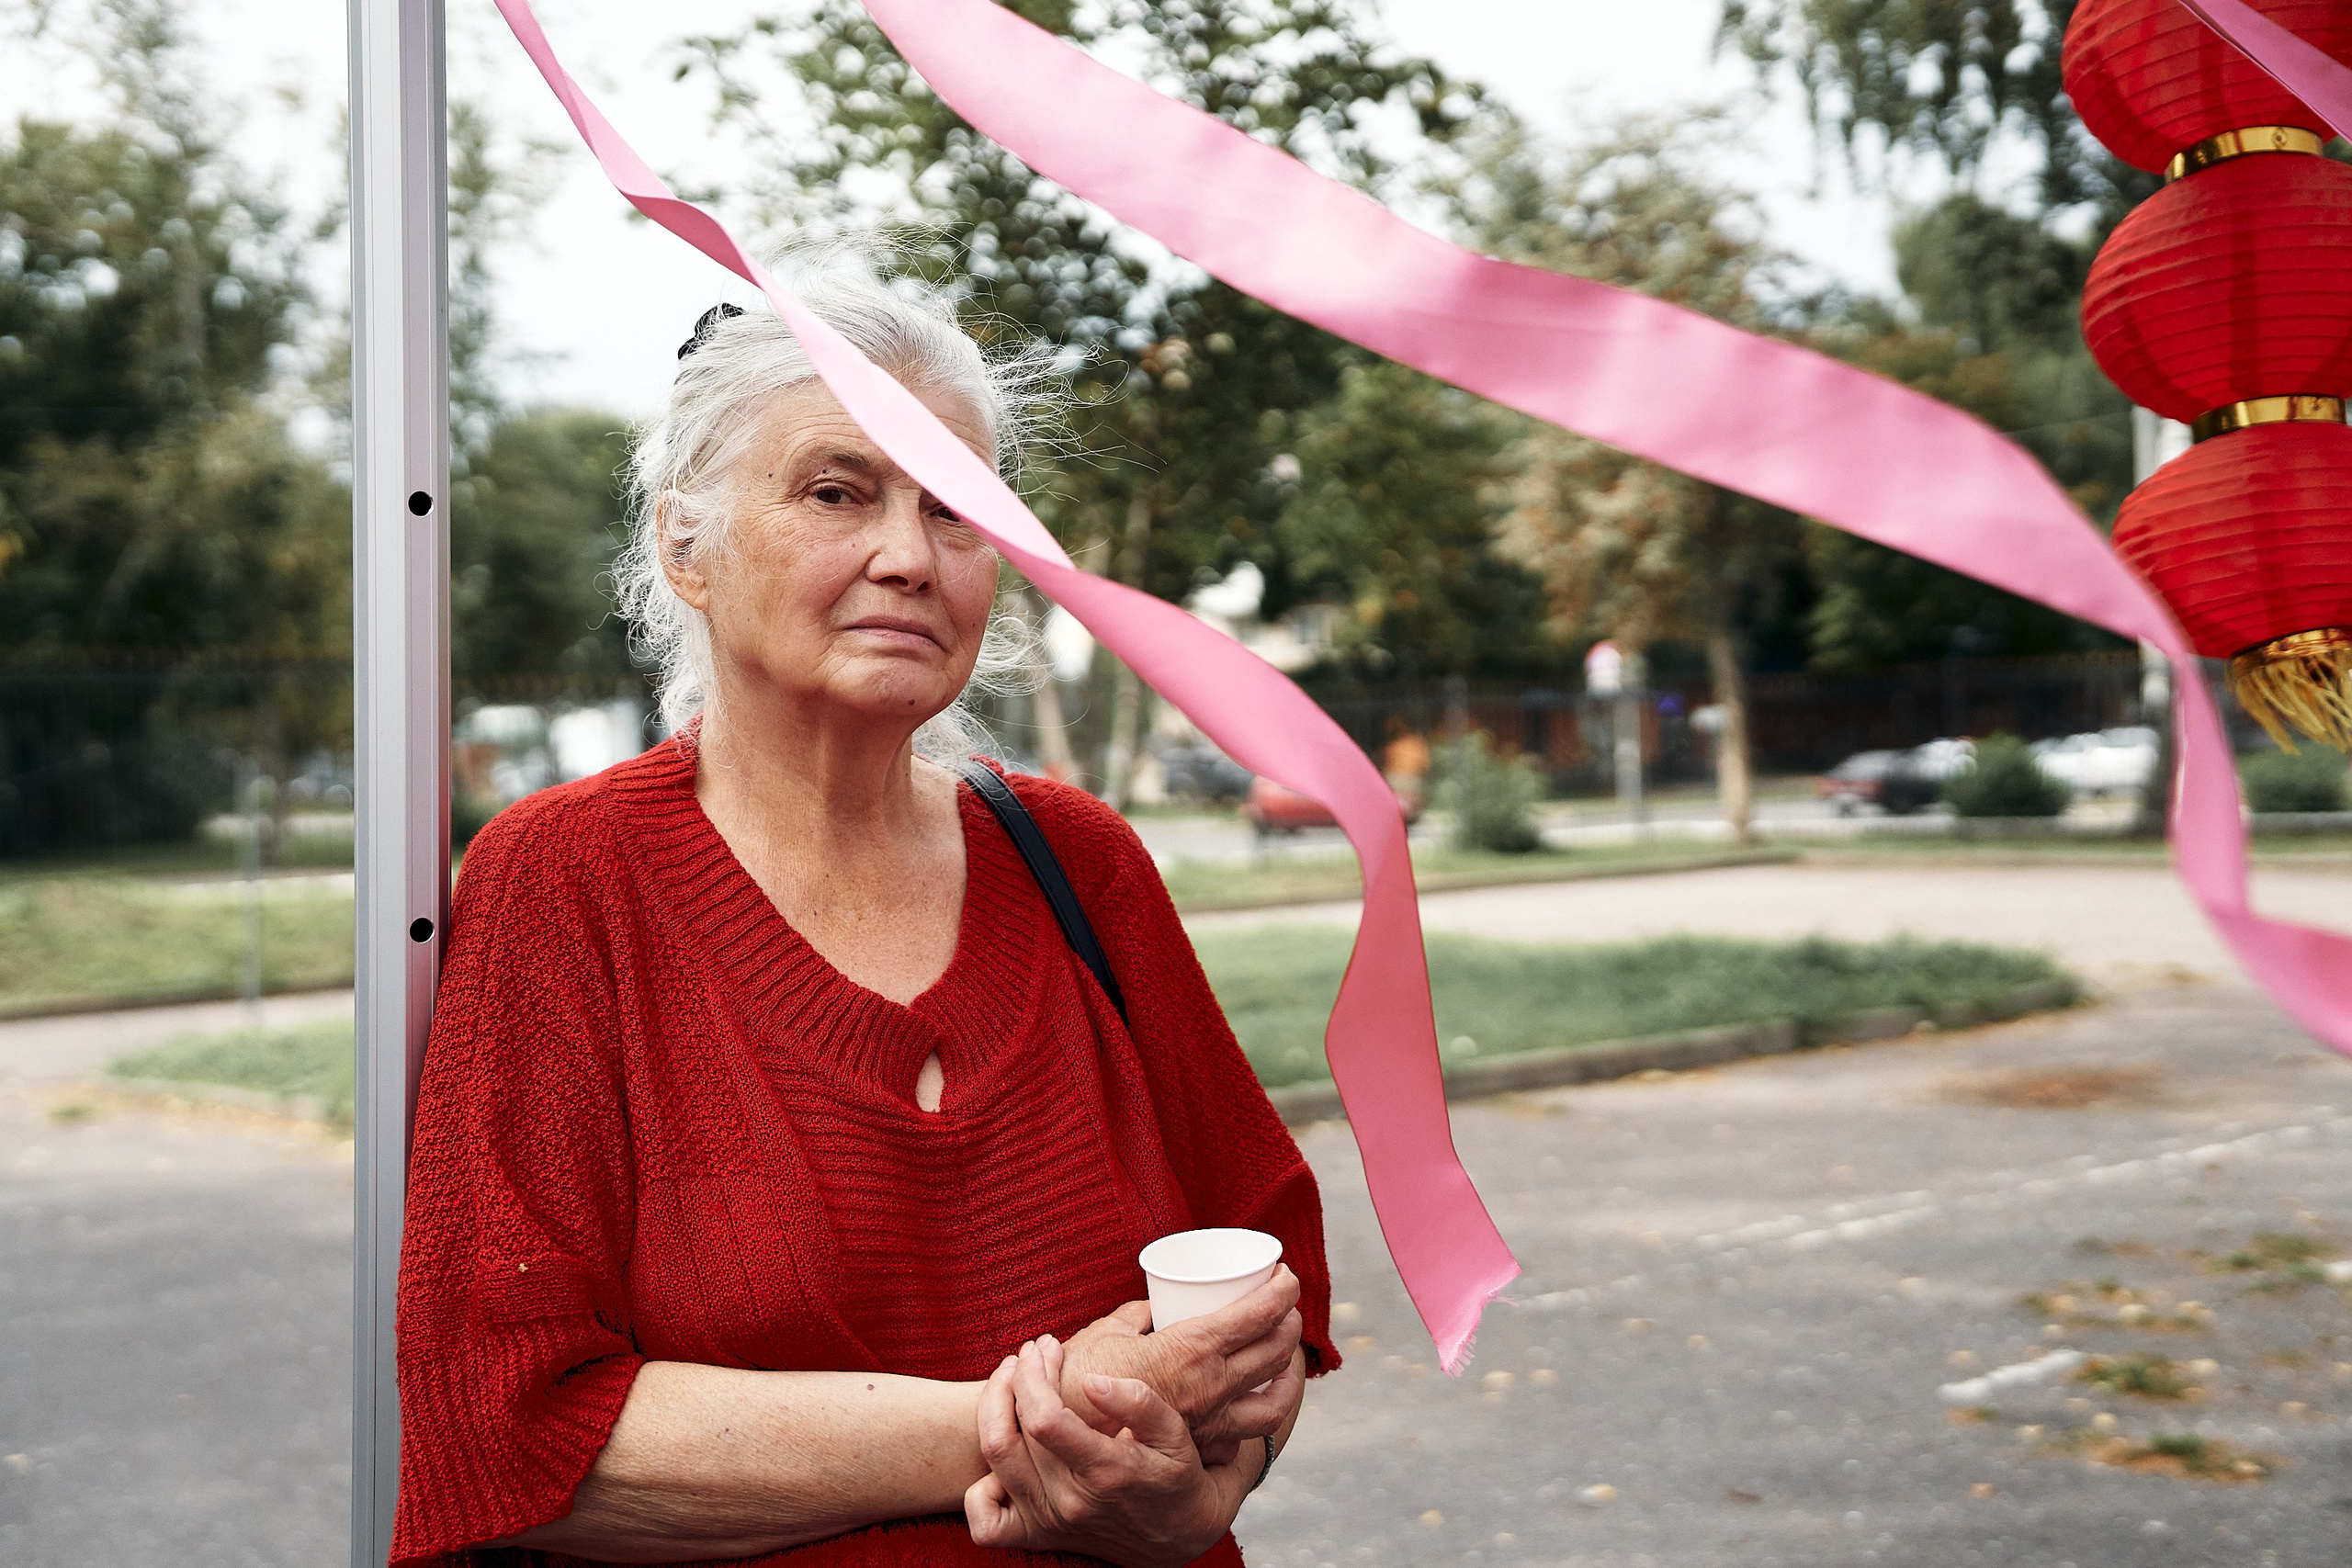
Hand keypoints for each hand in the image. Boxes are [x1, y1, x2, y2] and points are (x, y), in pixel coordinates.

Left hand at [966, 1335, 1250, 1566]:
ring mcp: (1050, 1521)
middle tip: (1034, 1351)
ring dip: (993, 1407)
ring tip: (1011, 1379)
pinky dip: (979, 1489)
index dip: (1036, 1374)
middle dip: (1017, 1376)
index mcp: (1106, 1471)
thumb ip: (1137, 1401)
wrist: (1181, 1534)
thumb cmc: (1177, 1473)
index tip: (1050, 1345)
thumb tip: (1090, 1379)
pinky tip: (1004, 1451)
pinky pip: (987, 1521)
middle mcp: (1070, 1501)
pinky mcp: (1038, 1535)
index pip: (1044, 1419)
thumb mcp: (1174, 1432)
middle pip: (1012, 1432)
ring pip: (993, 1460)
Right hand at [1055, 1268, 1303, 1463]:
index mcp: (1194, 1347)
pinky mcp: (1201, 1445)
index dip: (1284, 1290)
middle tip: (1283, 1306)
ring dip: (1288, 1373)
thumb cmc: (1079, 1375)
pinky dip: (1258, 1415)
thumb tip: (1155, 1305)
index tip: (1286, 1274)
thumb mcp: (1109, 1329)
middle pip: (1276, 1350)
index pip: (1260, 1314)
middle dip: (1289, 1321)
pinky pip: (1246, 1434)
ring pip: (1275, 1399)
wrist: (1063, 1433)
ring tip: (1285, 1357)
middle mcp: (1212, 1384)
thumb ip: (1137, 1314)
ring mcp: (1211, 1420)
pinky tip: (1257, 1402)